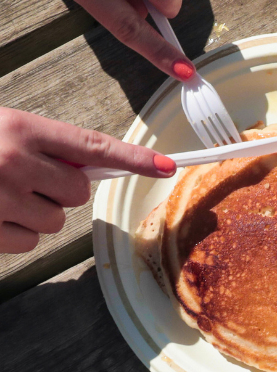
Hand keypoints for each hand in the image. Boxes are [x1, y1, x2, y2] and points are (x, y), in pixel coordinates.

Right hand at [0, 108, 174, 252]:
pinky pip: (31, 242)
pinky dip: (16, 233)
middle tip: (27, 179)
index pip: (92, 146)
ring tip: (3, 194)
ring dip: (37, 213)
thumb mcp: (4, 128)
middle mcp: (14, 162)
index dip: (133, 159)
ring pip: (56, 221)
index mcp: (21, 129)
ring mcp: (2, 198)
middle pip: (79, 192)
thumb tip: (87, 166)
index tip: (166, 166)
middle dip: (61, 190)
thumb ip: (45, 144)